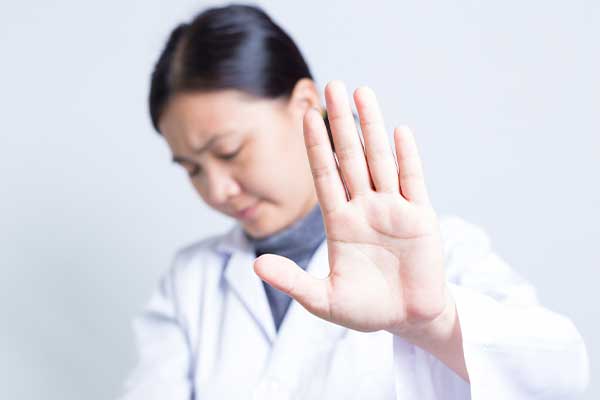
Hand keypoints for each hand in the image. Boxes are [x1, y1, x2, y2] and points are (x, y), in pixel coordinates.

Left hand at [254, 80, 449, 337]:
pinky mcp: (421, 217)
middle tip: (332, 86)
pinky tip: (399, 131)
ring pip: (380, 160)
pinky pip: (413, 181)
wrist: (409, 320)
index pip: (324, 174)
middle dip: (341, 123)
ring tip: (362, 93)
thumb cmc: (366, 310)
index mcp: (339, 222)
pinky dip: (407, 157)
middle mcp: (364, 208)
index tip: (305, 115)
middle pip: (350, 156)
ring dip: (372, 127)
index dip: (315, 145)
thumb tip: (256, 266)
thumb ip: (292, 281)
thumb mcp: (323, 300)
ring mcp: (393, 209)